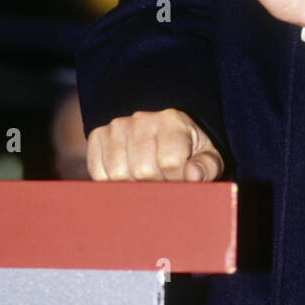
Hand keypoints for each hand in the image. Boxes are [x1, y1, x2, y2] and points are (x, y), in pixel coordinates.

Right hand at [86, 108, 223, 181]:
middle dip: (154, 185)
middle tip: (161, 181)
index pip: (169, 161)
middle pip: (142, 170)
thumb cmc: (187, 151)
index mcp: (172, 121)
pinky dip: (112, 183)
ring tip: (145, 179)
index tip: (179, 179)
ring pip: (118, 174)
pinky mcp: (97, 136)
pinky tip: (127, 176)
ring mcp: (117, 126)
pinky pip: (99, 173)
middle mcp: (142, 119)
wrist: (161, 136)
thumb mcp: (207, 158)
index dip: (175, 180)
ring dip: (132, 185)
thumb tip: (192, 175)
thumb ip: (206, 167)